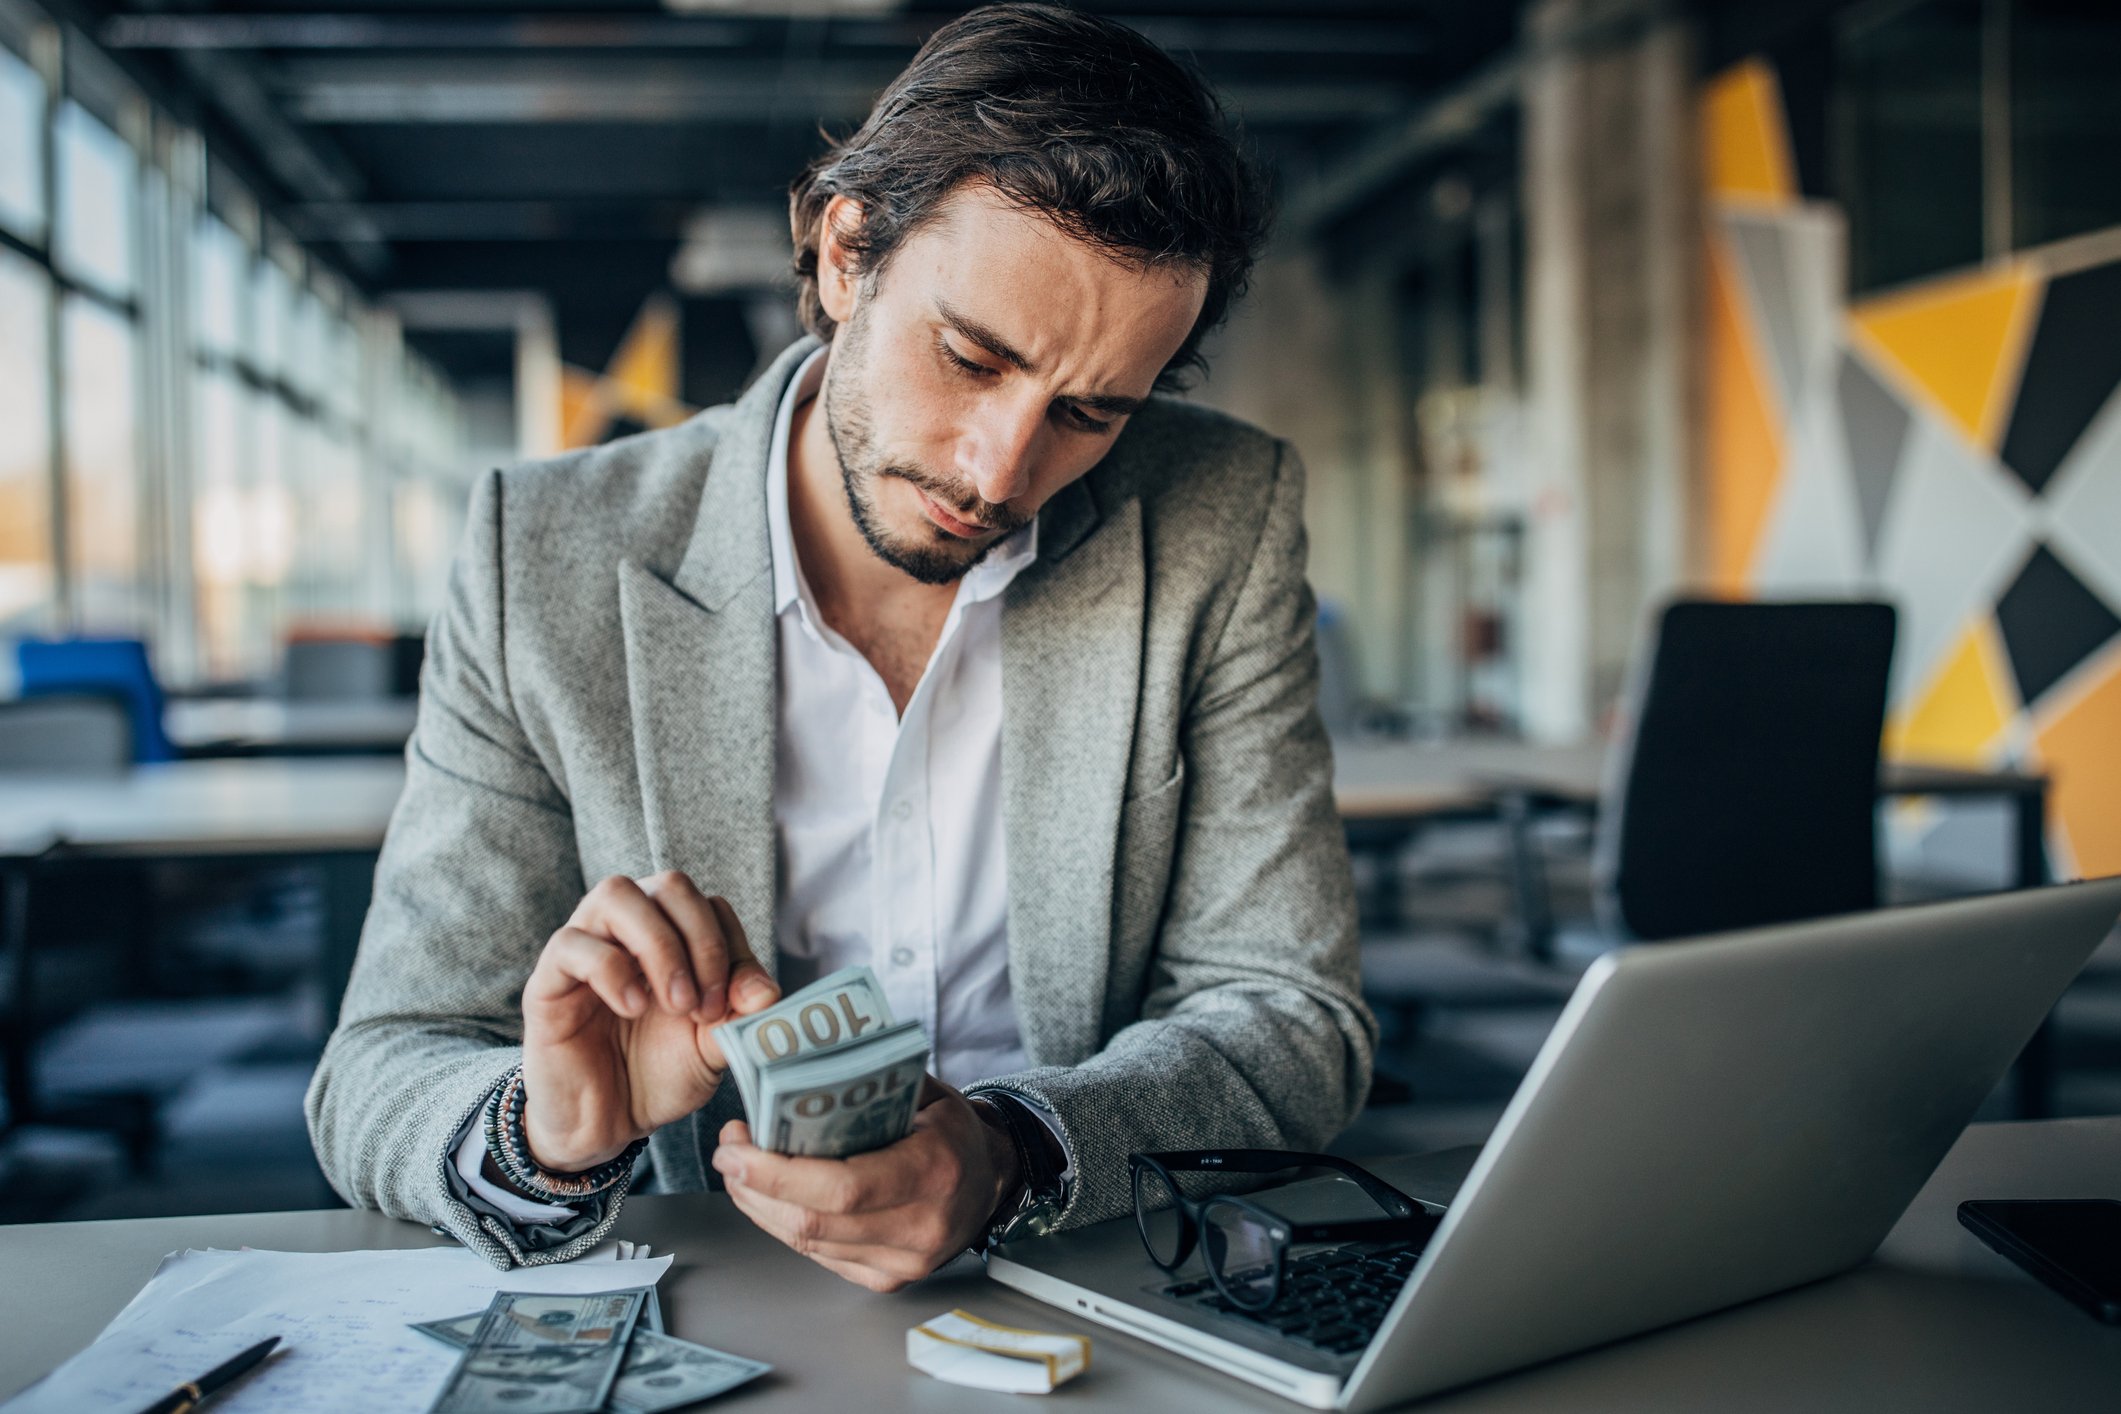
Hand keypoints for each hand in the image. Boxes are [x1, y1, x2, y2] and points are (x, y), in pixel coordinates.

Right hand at [518, 872, 779, 1172]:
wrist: (606, 1127)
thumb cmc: (658, 1076)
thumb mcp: (711, 1048)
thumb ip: (739, 1016)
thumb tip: (768, 993)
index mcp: (673, 937)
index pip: (710, 905)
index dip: (732, 948)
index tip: (741, 1005)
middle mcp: (628, 930)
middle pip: (669, 884)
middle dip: (702, 941)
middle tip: (705, 1005)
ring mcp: (586, 947)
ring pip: (616, 894)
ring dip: (659, 945)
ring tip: (674, 1004)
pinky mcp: (548, 980)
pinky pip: (572, 943)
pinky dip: (612, 970)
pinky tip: (632, 1009)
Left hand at [711, 1078, 1022, 1291]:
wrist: (991, 1179)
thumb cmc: (951, 1129)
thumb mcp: (922, 1092)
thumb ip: (866, 1084)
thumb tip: (792, 1066)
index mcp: (932, 1171)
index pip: (841, 1187)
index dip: (777, 1173)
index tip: (737, 1147)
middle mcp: (920, 1226)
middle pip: (813, 1222)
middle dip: (754, 1187)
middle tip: (728, 1153)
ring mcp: (904, 1262)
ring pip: (808, 1243)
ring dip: (761, 1206)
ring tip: (741, 1170)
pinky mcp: (888, 1280)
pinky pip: (819, 1255)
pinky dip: (786, 1224)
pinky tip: (771, 1196)